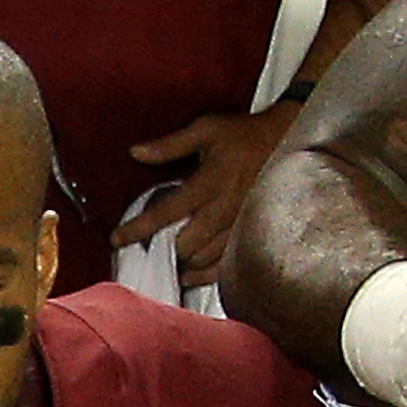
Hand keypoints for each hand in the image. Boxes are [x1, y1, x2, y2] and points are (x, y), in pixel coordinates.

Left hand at [124, 102, 299, 278]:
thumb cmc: (244, 135)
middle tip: (142, 253)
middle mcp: (224, 209)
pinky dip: (205, 275)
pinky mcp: (252, 234)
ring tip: (163, 264)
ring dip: (181, 264)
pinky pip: (227, 264)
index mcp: (209, 183)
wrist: (290, 139)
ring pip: (204, 258)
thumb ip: (171, 145)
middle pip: (185, 244)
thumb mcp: (207, 130)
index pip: (166, 212)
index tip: (116, 239)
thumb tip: (135, 152)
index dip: (138, 229)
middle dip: (161, 250)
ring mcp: (240, 225)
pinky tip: (189, 276)